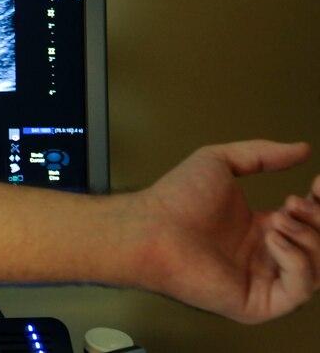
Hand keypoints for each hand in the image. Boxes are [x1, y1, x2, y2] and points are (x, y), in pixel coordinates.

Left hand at [138, 140, 318, 322]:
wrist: (150, 227)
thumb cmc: (172, 201)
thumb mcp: (221, 162)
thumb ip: (262, 154)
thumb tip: (301, 149)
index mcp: (258, 228)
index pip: (309, 221)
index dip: (319, 204)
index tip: (318, 184)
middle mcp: (262, 255)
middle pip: (318, 244)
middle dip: (318, 220)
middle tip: (296, 202)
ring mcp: (260, 279)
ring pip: (317, 268)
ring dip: (310, 238)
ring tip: (281, 218)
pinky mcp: (255, 302)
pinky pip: (298, 291)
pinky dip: (297, 262)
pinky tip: (274, 239)